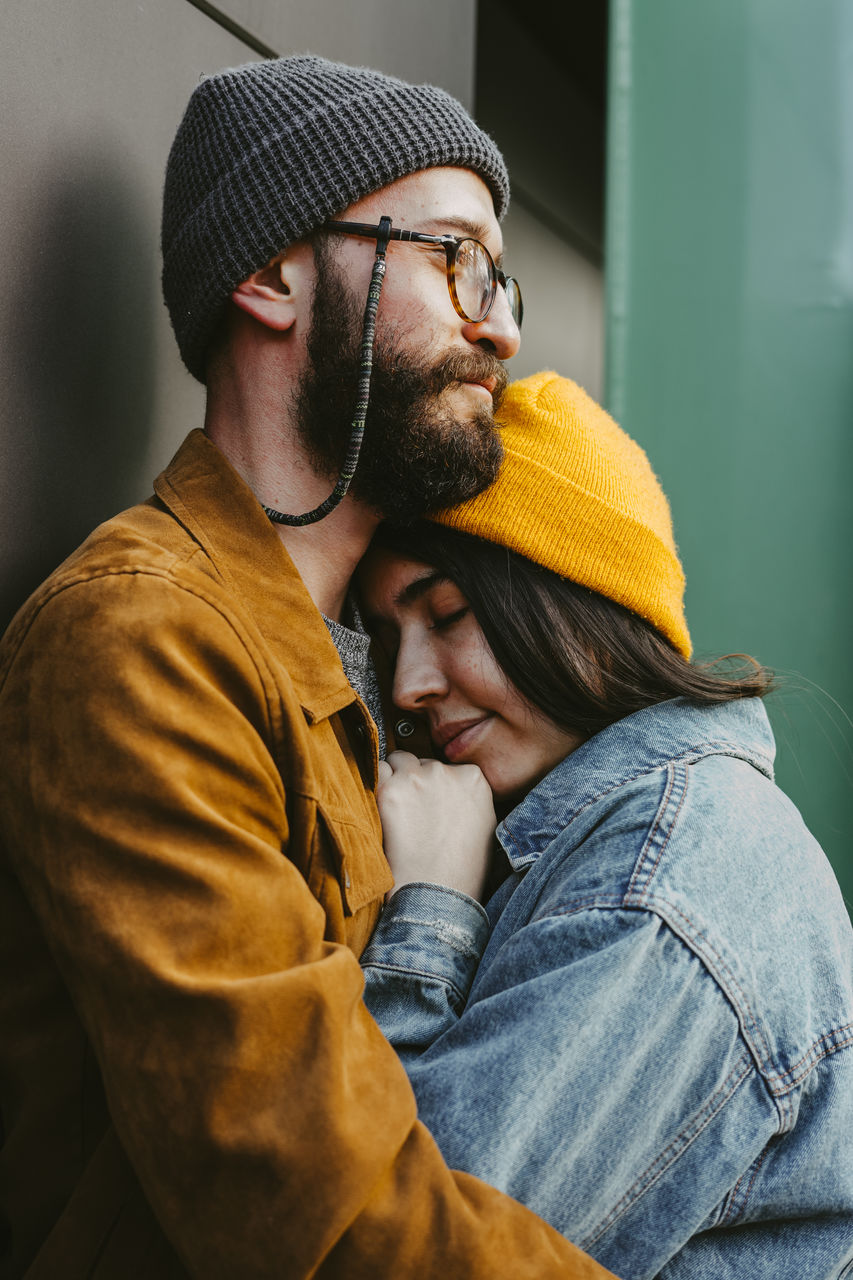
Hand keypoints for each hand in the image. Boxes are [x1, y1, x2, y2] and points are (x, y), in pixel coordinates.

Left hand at [377, 751, 496, 901]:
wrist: (437, 896)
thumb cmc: (461, 871)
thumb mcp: (484, 826)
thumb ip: (468, 799)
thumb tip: (451, 791)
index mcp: (473, 779)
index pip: (447, 767)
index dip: (436, 787)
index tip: (430, 805)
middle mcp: (446, 772)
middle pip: (422, 763)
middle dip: (415, 781)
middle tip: (411, 813)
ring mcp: (417, 779)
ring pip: (397, 761)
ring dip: (394, 779)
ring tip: (395, 812)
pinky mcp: (389, 791)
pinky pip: (375, 771)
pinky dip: (374, 784)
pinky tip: (379, 808)